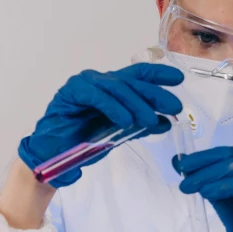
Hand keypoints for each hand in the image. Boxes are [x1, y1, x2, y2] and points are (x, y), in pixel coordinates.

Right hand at [19, 63, 182, 186]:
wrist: (53, 157)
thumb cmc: (82, 143)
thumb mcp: (119, 134)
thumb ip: (140, 125)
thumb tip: (166, 121)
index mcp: (111, 89)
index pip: (138, 75)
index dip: (158, 75)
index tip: (179, 80)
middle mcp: (99, 81)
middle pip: (131, 81)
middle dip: (154, 94)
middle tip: (173, 107)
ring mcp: (84, 84)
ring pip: (117, 87)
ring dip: (136, 104)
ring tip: (148, 121)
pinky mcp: (71, 92)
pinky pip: (97, 95)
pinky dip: (113, 107)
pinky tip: (125, 121)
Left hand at [173, 147, 232, 231]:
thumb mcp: (217, 194)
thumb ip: (201, 177)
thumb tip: (177, 161)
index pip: (223, 152)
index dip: (201, 157)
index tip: (180, 165)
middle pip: (231, 158)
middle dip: (205, 169)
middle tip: (185, 183)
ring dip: (216, 178)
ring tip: (200, 191)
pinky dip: (232, 187)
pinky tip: (214, 194)